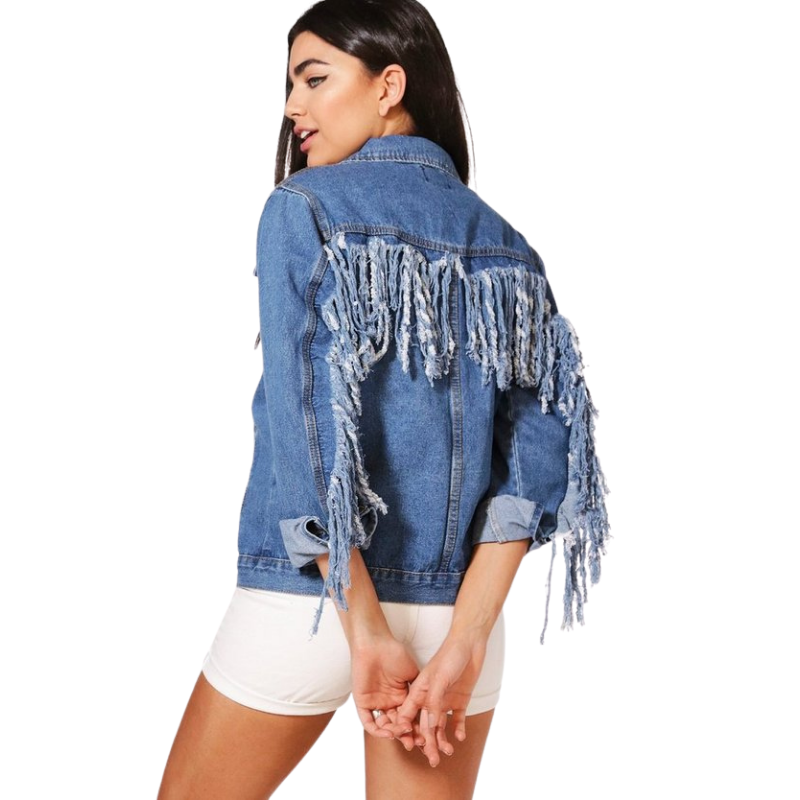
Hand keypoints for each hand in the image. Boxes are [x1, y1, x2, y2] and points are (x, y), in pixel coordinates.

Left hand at [350, 633, 421, 751]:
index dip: (417, 727)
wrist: (375, 643)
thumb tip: (432, 707)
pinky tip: (389, 733)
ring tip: (404, 737)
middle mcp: (388, 702)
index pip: (410, 716)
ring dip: (394, 734)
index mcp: (401, 696)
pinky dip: (378, 730)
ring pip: (384, 726)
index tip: (427, 735)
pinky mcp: (362, 703)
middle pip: (398, 724)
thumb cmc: (394, 653)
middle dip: (407, 735)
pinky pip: (368, 722)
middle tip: (417, 742)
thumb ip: (420, 690)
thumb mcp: (413, 673)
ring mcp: (375, 703)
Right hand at [383, 631, 487, 766]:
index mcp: (419, 691)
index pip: (408, 714)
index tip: (408, 745)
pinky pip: (457, 719)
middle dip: (427, 743)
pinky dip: (458, 729)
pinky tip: (460, 737)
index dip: (406, 730)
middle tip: (432, 760)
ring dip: (442, 740)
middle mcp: (430, 698)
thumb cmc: (450, 656)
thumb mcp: (439, 679)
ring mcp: (445, 699)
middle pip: (425, 725)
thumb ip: (434, 703)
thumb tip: (430, 727)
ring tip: (448, 753)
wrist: (470, 643)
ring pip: (440, 726)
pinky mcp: (459, 700)